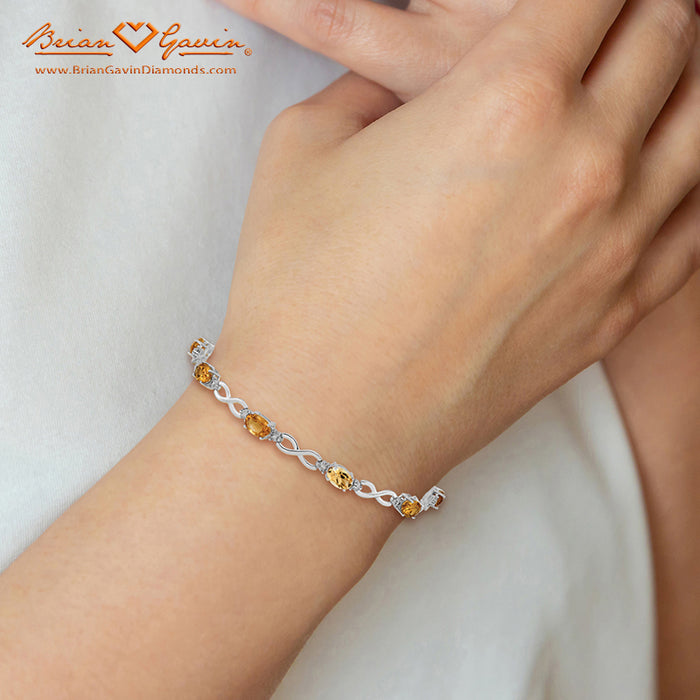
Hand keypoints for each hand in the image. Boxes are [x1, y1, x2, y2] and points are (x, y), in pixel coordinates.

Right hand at [214, 0, 699, 499]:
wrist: (325, 421)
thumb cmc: (302, 291)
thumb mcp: (305, 148)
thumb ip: (366, 90)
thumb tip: (395, 90)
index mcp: (507, 98)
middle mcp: (584, 162)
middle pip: (666, 34)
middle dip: (650, 7)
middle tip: (625, 12)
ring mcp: (615, 245)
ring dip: (683, 80)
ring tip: (652, 75)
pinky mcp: (615, 313)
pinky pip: (695, 219)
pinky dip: (690, 175)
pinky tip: (664, 166)